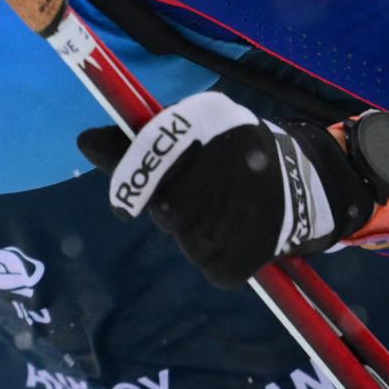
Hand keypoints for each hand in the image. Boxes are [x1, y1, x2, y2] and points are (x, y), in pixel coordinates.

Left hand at [78, 91, 388, 288]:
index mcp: (213, 120)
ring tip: (216, 218)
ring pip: (189, 243)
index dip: (132, 185)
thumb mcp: (189, 131)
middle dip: (172, 214)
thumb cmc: (227, 152)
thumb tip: (84, 143)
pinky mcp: (266, 243)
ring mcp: (256, 202)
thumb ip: (139, 143)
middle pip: (169, 213)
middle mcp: (238, 157)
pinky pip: (216, 269)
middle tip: (192, 205)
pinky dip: (216, 260)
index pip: (156, 159)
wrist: (304, 179)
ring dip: (193, 238)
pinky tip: (230, 239)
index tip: (123, 206)